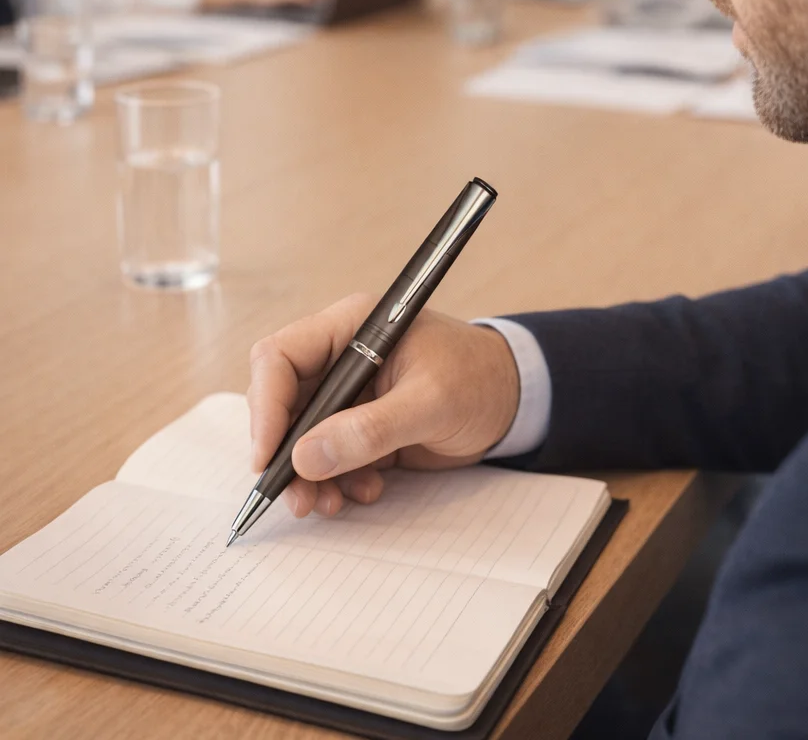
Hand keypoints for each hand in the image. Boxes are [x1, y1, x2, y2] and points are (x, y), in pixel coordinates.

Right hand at [247, 295, 520, 517]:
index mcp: (353, 328)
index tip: (269, 457)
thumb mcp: (432, 403)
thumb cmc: (480, 379)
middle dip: (285, 453)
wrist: (515, 400)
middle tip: (296, 498)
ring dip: (310, 475)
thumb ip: (372, 429)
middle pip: (283, 402)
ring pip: (303, 436)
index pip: (281, 358)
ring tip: (328, 505)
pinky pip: (330, 457)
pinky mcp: (362, 426)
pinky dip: (337, 481)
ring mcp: (351, 394)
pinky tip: (366, 491)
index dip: (266, 407)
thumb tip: (307, 456)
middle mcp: (342, 357)